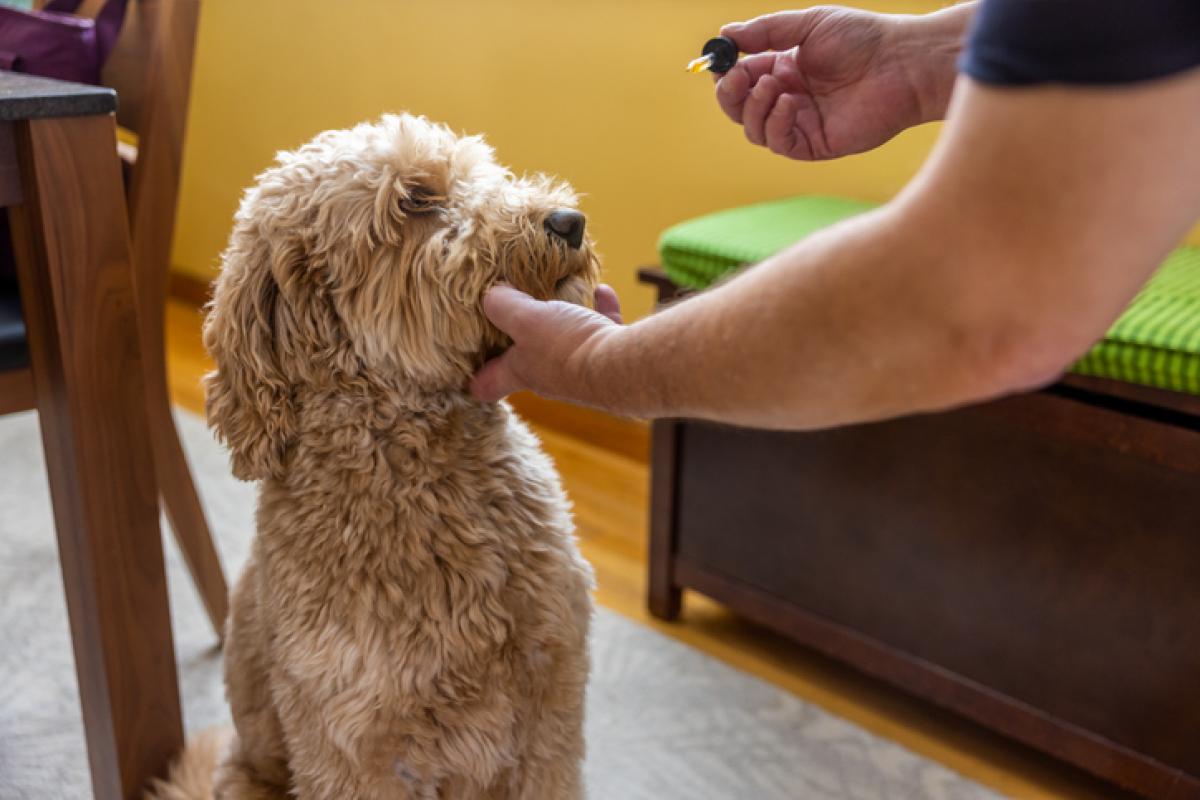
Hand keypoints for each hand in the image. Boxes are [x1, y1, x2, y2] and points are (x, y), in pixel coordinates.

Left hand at [471, 284, 623, 402]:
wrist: (625, 366)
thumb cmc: (567, 347)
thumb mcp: (526, 319)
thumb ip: (504, 306)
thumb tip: (489, 295)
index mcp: (521, 372)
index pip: (486, 385)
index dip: (474, 376)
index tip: (464, 362)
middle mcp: (550, 376)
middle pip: (526, 362)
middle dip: (518, 342)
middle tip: (511, 316)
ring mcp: (581, 370)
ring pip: (565, 343)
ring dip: (562, 320)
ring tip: (558, 295)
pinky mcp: (610, 358)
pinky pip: (601, 329)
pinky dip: (600, 309)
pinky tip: (601, 291)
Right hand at [716, 6, 965, 159]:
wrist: (901, 63)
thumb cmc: (862, 39)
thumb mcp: (808, 25)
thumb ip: (765, 31)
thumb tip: (724, 35)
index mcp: (783, 70)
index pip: (740, 79)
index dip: (725, 74)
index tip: (720, 62)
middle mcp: (787, 98)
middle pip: (740, 108)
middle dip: (731, 94)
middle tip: (738, 78)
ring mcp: (800, 123)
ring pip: (754, 129)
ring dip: (754, 107)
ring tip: (774, 85)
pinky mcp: (815, 144)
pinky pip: (779, 143)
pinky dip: (776, 124)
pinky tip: (791, 103)